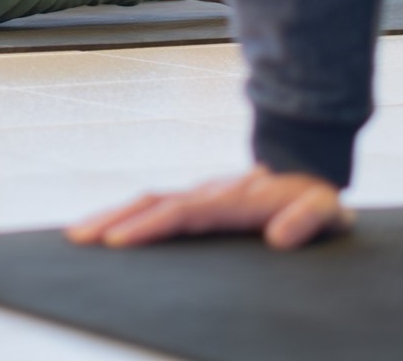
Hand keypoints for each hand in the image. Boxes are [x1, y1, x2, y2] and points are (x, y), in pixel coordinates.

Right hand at [66, 164, 351, 249]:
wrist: (311, 161)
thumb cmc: (317, 195)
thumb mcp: (325, 209)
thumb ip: (307, 221)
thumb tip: (279, 238)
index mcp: (236, 200)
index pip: (185, 213)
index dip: (150, 226)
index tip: (118, 241)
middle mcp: (211, 192)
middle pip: (154, 202)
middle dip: (114, 219)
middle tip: (77, 237)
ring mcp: (202, 193)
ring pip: (150, 200)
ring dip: (113, 215)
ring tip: (77, 233)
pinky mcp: (198, 199)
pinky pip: (157, 204)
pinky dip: (127, 214)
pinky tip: (106, 227)